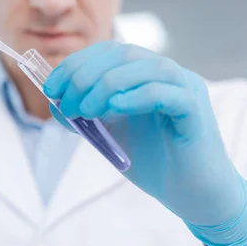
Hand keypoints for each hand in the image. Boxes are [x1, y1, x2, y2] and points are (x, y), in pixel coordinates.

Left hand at [43, 41, 246, 245]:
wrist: (187, 193)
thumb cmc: (150, 159)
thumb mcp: (108, 132)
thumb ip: (85, 114)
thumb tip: (55, 103)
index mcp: (144, 73)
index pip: (107, 51)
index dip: (76, 64)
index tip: (51, 87)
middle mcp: (166, 73)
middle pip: (123, 54)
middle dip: (85, 75)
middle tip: (66, 104)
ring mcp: (184, 88)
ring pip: (145, 67)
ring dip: (106, 85)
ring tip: (84, 111)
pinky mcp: (195, 110)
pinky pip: (166, 92)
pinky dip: (135, 96)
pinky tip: (114, 109)